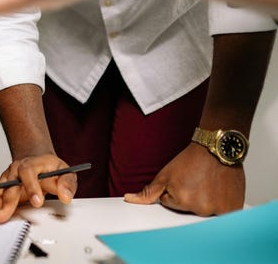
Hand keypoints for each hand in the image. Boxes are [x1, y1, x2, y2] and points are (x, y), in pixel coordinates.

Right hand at [0, 154, 75, 222]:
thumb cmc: (50, 168)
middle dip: (7, 201)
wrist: (38, 161)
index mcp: (31, 164)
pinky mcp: (3, 187)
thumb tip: (65, 196)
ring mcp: (8, 178)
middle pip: (10, 184)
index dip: (31, 187)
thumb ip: (67, 183)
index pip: (29, 173)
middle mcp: (16, 170)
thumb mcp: (65, 172)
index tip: (37, 202)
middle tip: (4, 215)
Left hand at [124, 144, 244, 215]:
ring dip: (206, 202)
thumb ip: (148, 191)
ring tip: (209, 186)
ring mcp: (219, 210)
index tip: (184, 181)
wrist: (217, 148)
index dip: (175, 191)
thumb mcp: (165, 174)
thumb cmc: (193, 159)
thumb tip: (130, 200)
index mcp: (182, 201)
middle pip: (188, 210)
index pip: (170, 204)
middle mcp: (201, 209)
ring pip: (205, 212)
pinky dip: (221, 205)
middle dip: (189, 199)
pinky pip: (223, 214)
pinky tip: (219, 191)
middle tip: (197, 182)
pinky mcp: (233, 208)